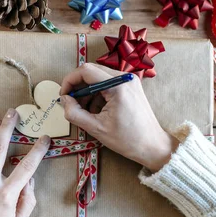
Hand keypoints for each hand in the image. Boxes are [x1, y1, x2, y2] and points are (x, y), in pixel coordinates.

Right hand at [60, 64, 177, 170]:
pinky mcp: (130, 86)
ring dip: (87, 91)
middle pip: (91, 71)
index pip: (85, 70)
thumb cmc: (127, 140)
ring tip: (85, 111)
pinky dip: (98, 94)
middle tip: (71, 103)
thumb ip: (74, 113)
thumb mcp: (96, 128)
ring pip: (98, 77)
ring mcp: (129, 80)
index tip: (63, 95)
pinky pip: (108, 83)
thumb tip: (63, 100)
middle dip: (78, 86)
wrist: (152, 145)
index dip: (70, 81)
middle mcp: (125, 77)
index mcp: (117, 86)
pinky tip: (96, 110)